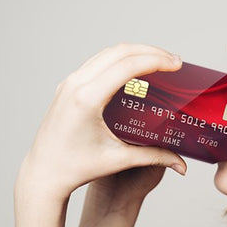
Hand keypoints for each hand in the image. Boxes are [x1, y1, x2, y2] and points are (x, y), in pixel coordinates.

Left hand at [16, 43, 186, 201]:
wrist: (44, 173)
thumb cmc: (77, 168)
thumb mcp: (119, 159)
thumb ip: (154, 157)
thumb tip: (182, 164)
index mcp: (87, 100)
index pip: (127, 67)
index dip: (156, 61)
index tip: (176, 64)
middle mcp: (75, 85)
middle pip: (119, 52)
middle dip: (151, 52)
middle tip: (174, 61)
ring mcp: (69, 82)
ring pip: (107, 52)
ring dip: (136, 52)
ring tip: (159, 60)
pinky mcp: (68, 85)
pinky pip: (98, 61)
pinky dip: (120, 58)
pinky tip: (136, 67)